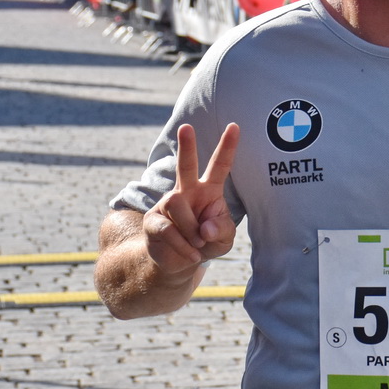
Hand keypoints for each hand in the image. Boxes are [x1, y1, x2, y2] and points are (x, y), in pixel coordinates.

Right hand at [142, 123, 239, 276]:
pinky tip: (192, 253)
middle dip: (186, 147)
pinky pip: (168, 229)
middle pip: (185, 166)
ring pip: (178, 205)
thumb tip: (205, 228)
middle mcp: (187, 191)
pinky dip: (183, 245)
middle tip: (186, 127)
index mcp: (209, 190)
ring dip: (192, 230)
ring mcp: (167, 204)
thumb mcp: (223, 239)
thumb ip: (221, 230)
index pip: (219, 165)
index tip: (235, 126)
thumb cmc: (206, 243)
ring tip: (198, 243)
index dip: (228, 147)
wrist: (180, 262)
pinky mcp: (153, 220)